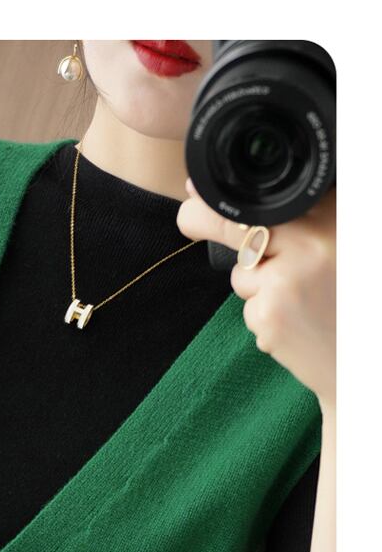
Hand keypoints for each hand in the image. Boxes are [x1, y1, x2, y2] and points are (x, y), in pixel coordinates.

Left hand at [176, 179, 335, 409]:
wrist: (363, 357)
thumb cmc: (349, 298)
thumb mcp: (341, 243)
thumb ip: (304, 220)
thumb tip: (221, 198)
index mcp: (332, 219)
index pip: (263, 200)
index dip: (219, 199)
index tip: (194, 194)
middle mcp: (311, 244)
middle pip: (232, 227)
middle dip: (201, 219)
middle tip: (188, 217)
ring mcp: (287, 281)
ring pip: (241, 274)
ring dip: (258, 286)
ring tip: (301, 300)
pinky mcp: (270, 316)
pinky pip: (248, 306)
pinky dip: (264, 315)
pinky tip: (295, 322)